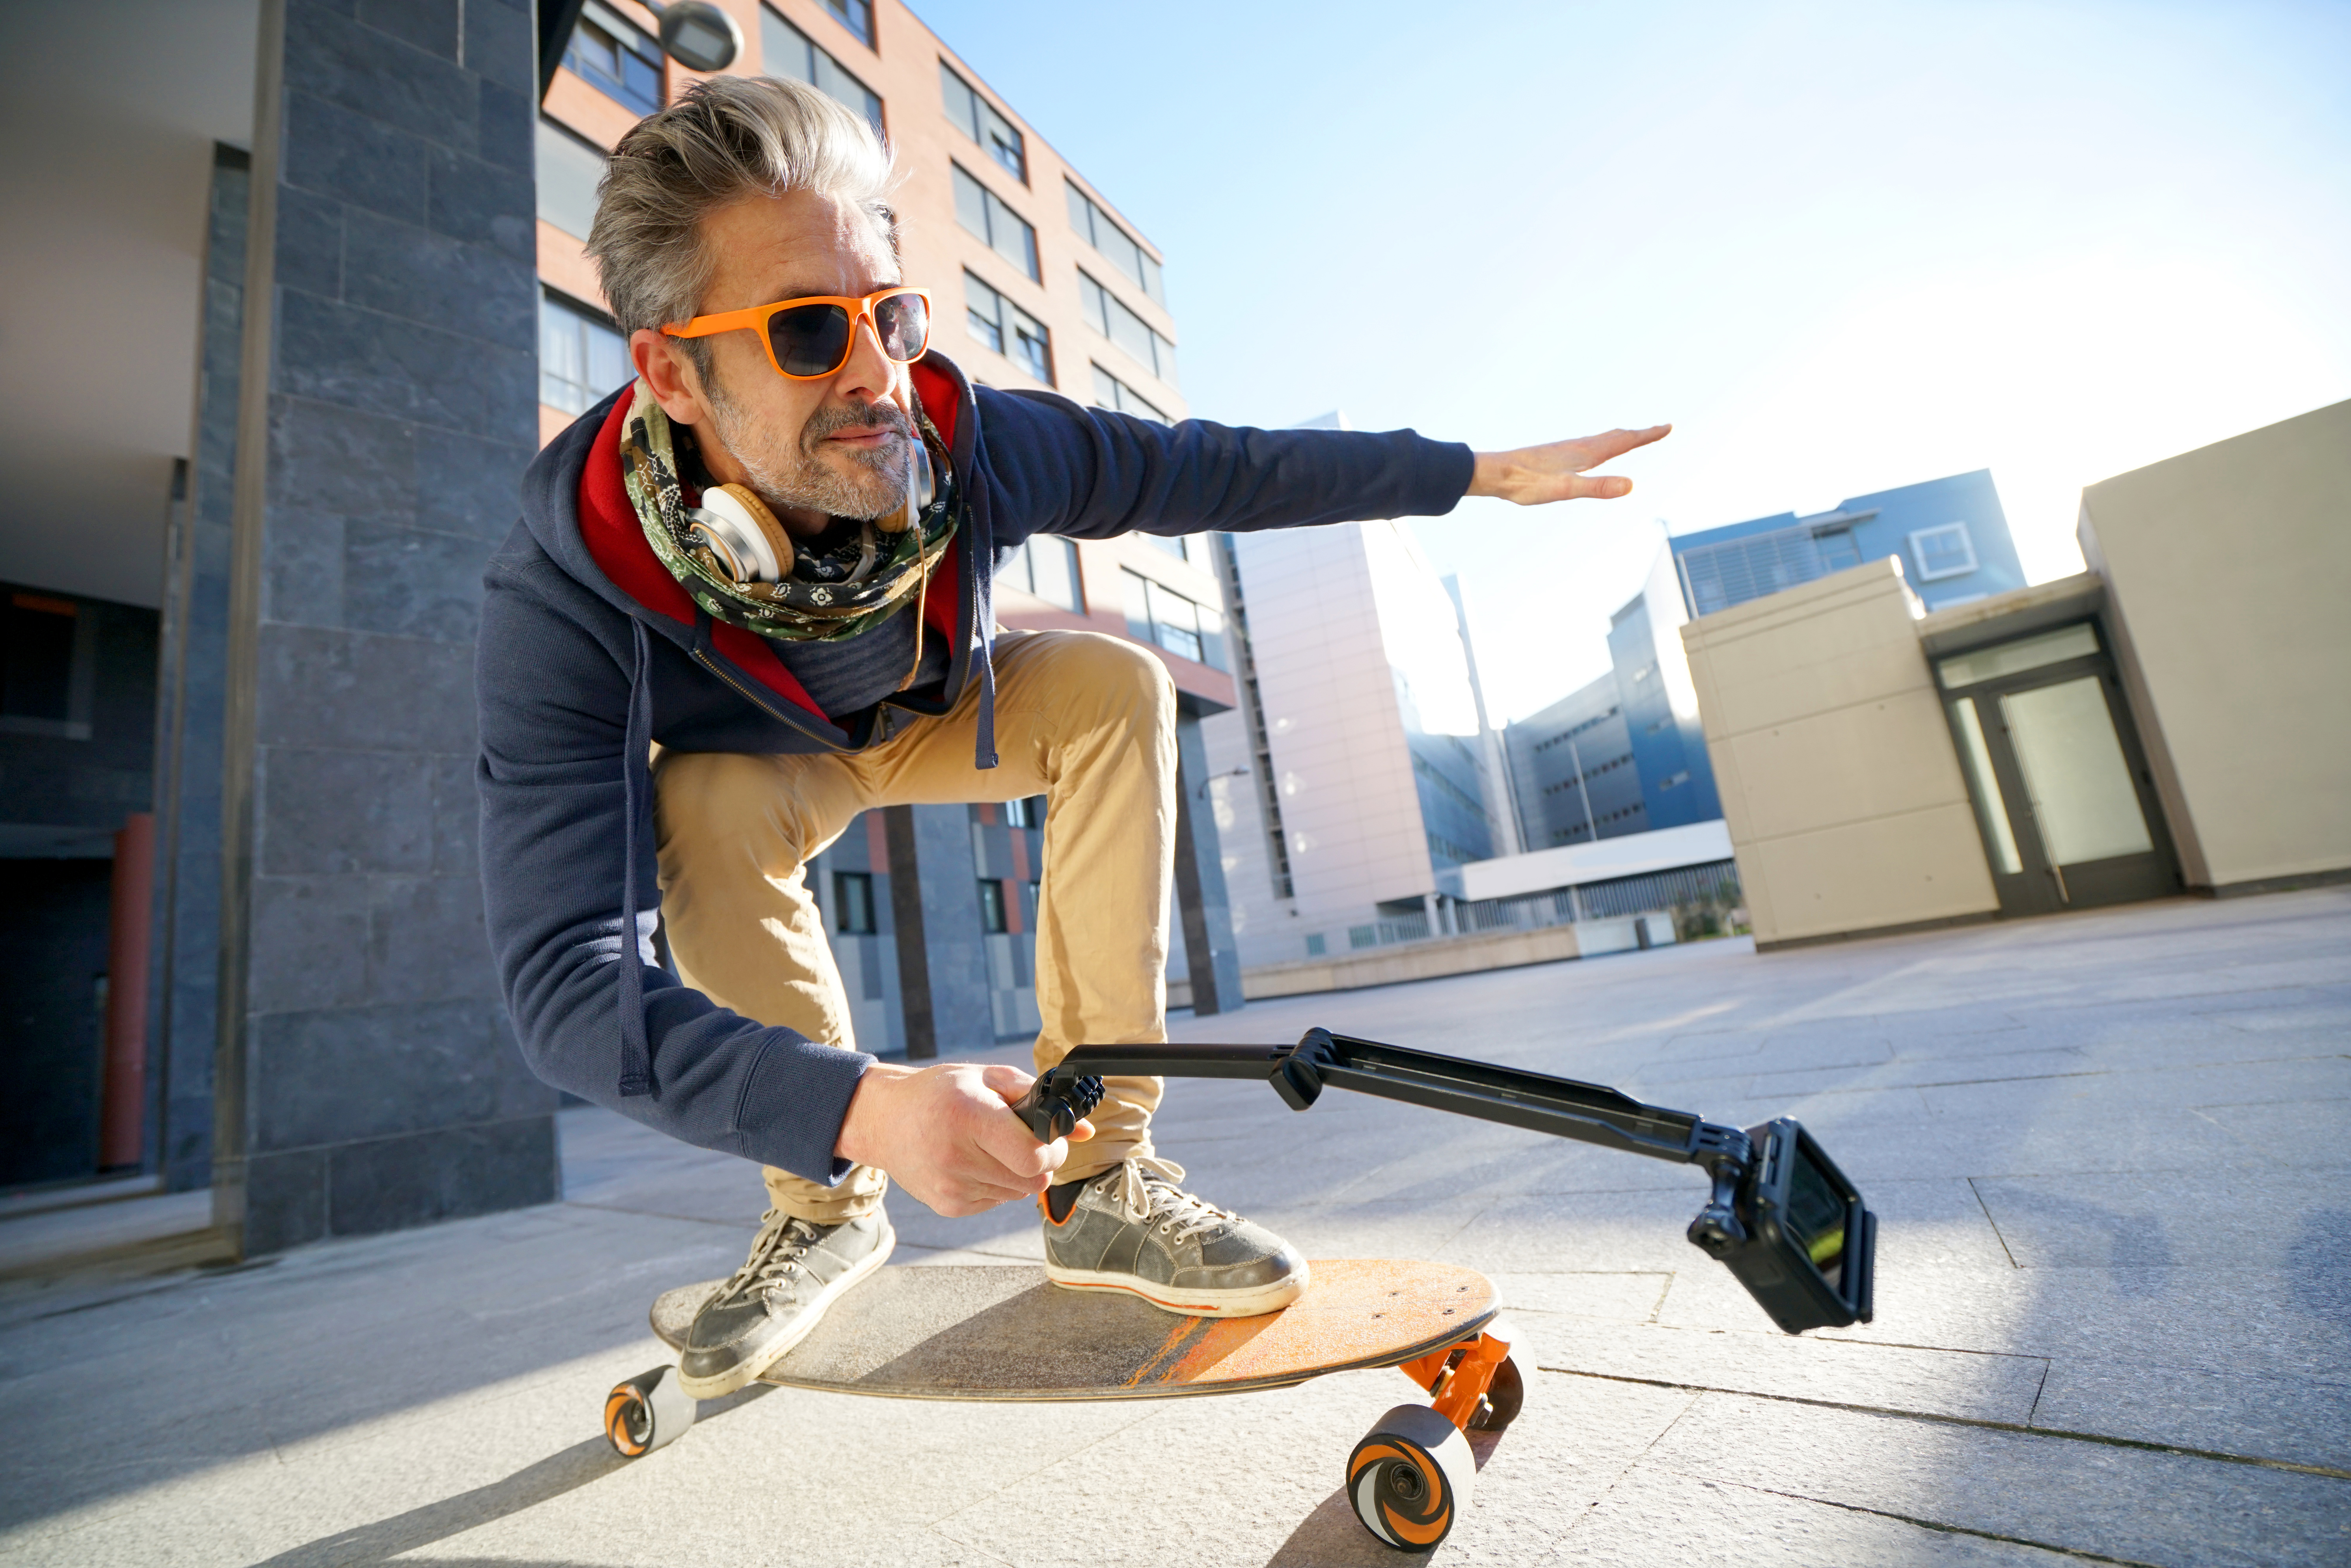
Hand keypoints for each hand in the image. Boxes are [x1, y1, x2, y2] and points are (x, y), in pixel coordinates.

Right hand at [834, 1062, 1095, 1217]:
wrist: (883, 1120)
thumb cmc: (940, 1093)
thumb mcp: (988, 1079)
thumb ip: (1038, 1100)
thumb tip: (1085, 1130)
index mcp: (968, 1117)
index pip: (1034, 1155)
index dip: (1053, 1147)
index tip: (1047, 1134)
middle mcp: (956, 1156)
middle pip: (1035, 1179)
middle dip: (1042, 1160)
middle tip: (1024, 1140)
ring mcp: (951, 1187)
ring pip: (1021, 1192)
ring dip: (1019, 1172)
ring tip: (992, 1146)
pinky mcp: (949, 1206)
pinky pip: (999, 1200)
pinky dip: (998, 1183)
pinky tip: (975, 1161)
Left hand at [1467, 424, 1671, 505]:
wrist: (1496, 472)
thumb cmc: (1527, 482)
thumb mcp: (1566, 489)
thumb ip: (1598, 487)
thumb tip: (1631, 485)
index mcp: (1587, 453)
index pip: (1625, 441)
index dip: (1648, 436)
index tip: (1668, 427)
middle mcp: (1579, 446)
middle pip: (1617, 437)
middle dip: (1640, 434)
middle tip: (1659, 430)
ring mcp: (1567, 449)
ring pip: (1602, 440)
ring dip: (1622, 437)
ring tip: (1632, 436)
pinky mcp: (1556, 455)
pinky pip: (1588, 446)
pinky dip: (1601, 444)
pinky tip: (1592, 451)